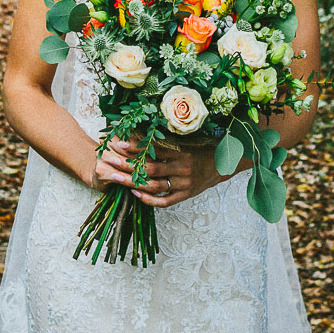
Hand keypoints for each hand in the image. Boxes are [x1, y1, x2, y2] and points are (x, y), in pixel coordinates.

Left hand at [97, 139, 233, 208]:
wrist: (224, 165)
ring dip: (133, 182)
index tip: (119, 144)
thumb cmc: (203, 149)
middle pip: (150, 169)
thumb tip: (145, 130)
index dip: (136, 148)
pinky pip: (164, 201)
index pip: (155, 150)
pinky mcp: (185, 196)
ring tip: (115, 178)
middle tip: (110, 161)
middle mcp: (184, 169)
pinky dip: (149, 199)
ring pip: (154, 186)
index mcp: (184, 152)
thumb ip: (169, 140)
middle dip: (128, 166)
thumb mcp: (188, 141)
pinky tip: (135, 193)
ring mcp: (184, 185)